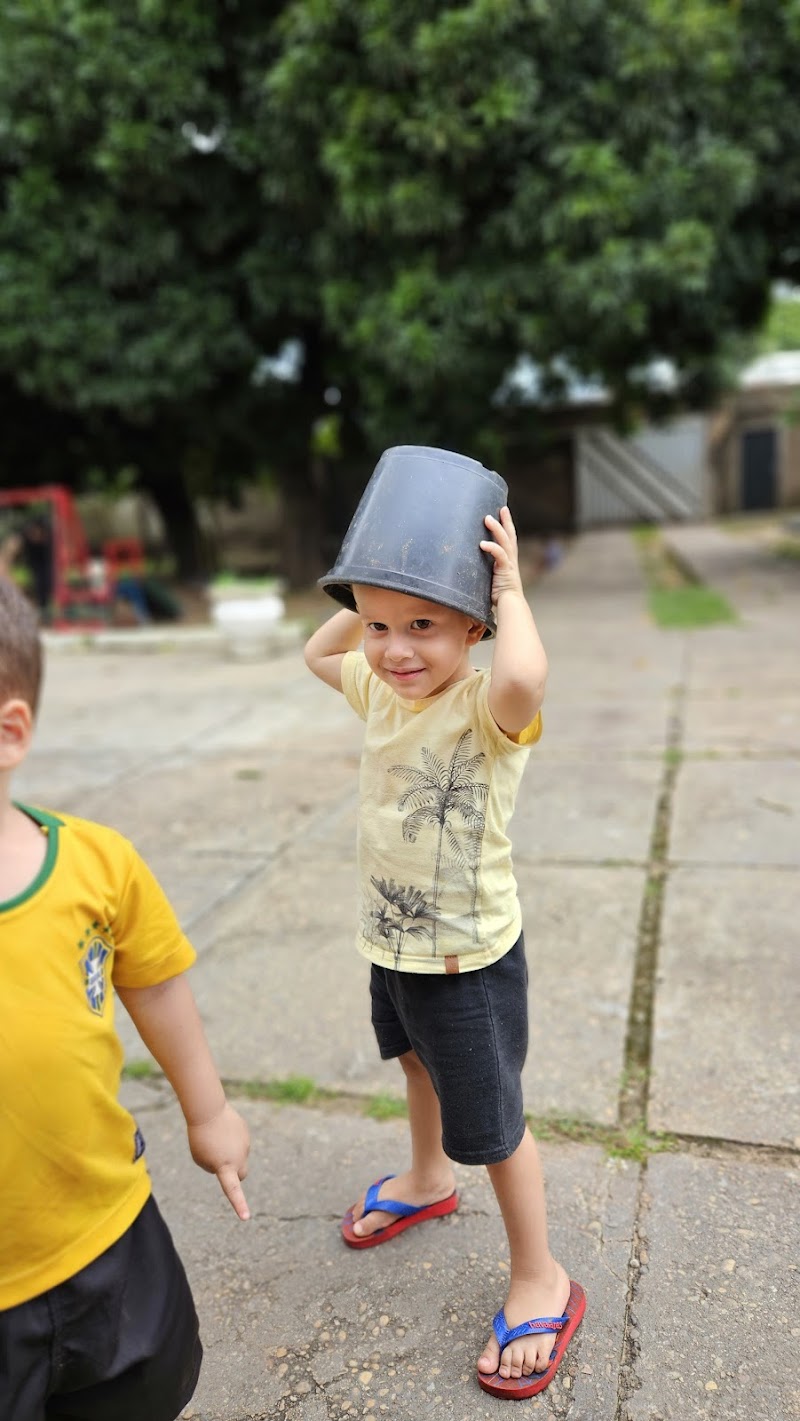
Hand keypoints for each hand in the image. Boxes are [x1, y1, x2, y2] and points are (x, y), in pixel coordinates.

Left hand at [187, 1101, 250, 1219]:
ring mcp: (245, 1145)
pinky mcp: (245, 1133)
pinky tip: (223, 1130)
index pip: (233, 1190)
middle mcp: (239, 1158)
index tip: (246, 1218)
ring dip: (230, 1153)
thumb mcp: (200, 1158)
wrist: (207, 1110)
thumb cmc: (199, 1138)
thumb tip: (229, 1166)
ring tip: (216, 1140)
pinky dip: (232, 1140)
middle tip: (221, 1165)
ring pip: (240, 1156)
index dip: (239, 1205)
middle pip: (241, 1175)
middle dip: (235, 1174)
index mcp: (225, 1167)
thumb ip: (214, 1167)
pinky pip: (239, 1142)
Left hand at [481, 507, 524, 603]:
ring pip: (505, 541)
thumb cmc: (500, 597)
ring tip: (487, 518)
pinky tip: (482, 544)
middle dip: (506, 521)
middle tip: (502, 508)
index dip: (507, 526)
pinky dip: (491, 548)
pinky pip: (499, 555)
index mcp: (509, 561)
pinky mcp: (506, 570)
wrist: (510, 605)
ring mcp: (510, 564)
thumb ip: (485, 572)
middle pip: (510, 535)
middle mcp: (511, 559)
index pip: (509, 540)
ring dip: (496, 528)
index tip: (503, 513)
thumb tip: (468, 569)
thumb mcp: (492, 580)